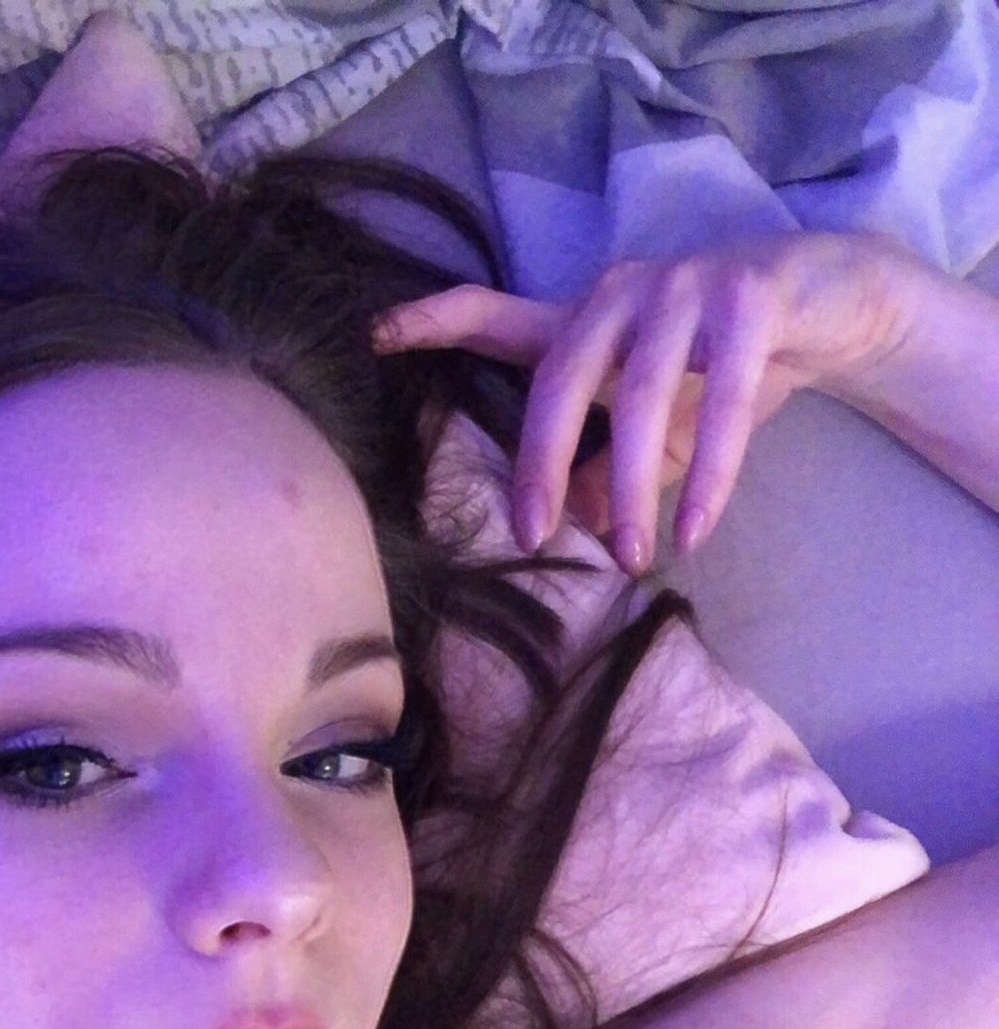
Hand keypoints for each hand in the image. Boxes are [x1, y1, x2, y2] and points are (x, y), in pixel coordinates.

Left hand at [371, 230, 914, 572]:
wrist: (838, 305)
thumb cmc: (727, 365)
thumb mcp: (657, 428)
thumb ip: (605, 468)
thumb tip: (571, 522)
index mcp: (586, 318)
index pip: (499, 314)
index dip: (438, 320)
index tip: (375, 333)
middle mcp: (624, 291)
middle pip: (560, 378)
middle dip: (541, 461)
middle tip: (531, 536)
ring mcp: (687, 288)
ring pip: (641, 398)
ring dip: (634, 488)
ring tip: (632, 557)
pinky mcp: (752, 302)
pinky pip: (722, 400)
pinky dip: (710, 474)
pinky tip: (695, 530)